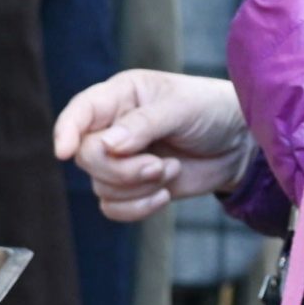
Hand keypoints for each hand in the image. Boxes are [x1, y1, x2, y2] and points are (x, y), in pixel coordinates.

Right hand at [53, 71, 255, 221]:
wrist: (239, 144)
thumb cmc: (211, 111)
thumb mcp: (181, 108)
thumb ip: (143, 124)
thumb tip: (108, 146)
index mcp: (119, 96)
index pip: (79, 113)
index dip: (66, 131)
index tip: (64, 152)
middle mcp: (111, 128)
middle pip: (86, 157)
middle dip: (121, 169)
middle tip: (157, 165)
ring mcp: (118, 160)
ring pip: (100, 186)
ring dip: (138, 187)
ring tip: (171, 170)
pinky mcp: (130, 188)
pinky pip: (112, 208)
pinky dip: (138, 207)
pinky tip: (164, 195)